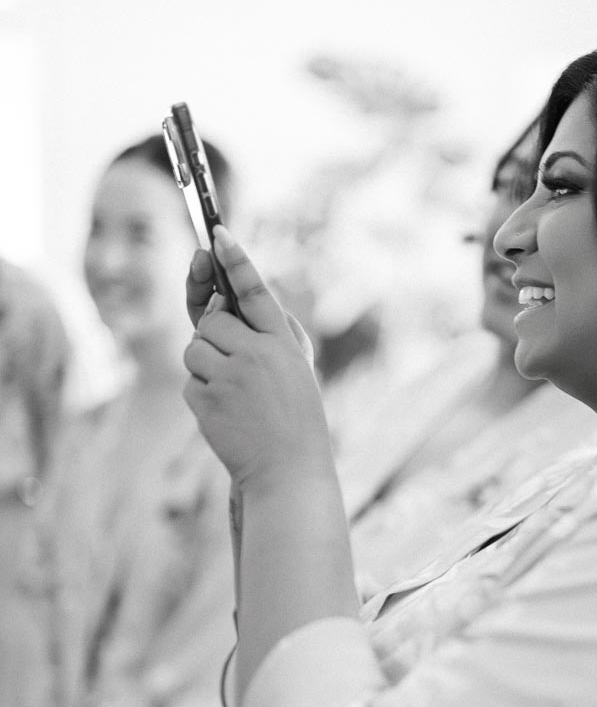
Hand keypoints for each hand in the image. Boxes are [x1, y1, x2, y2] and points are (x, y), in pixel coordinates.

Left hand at [183, 229, 327, 493]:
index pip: (255, 292)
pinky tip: (227, 414)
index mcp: (283, 344)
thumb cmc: (296, 419)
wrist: (288, 473)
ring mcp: (230, 379)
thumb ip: (270, 332)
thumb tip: (225, 301)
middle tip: (233, 363)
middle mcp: (257, 355)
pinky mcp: (208, 402)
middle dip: (213, 336)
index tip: (218, 234)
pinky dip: (202, 395)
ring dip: (205, 366)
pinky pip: (190, 381)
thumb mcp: (297, 370)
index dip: (236, 260)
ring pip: (194, 349)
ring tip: (233, 394)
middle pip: (211, 319)